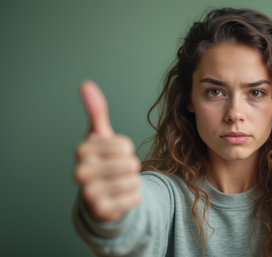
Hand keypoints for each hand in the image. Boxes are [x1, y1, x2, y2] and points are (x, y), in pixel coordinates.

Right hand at [74, 81, 140, 221]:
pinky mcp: (102, 211)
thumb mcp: (99, 136)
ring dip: (132, 182)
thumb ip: (96, 111)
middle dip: (130, 167)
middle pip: (130, 163)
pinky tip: (119, 198)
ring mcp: (89, 193)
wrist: (98, 196)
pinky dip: (132, 198)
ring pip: (133, 181)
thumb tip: (86, 84)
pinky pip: (134, 198)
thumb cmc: (102, 161)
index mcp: (82, 151)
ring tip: (118, 183)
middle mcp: (80, 172)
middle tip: (117, 171)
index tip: (113, 155)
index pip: (125, 145)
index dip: (125, 150)